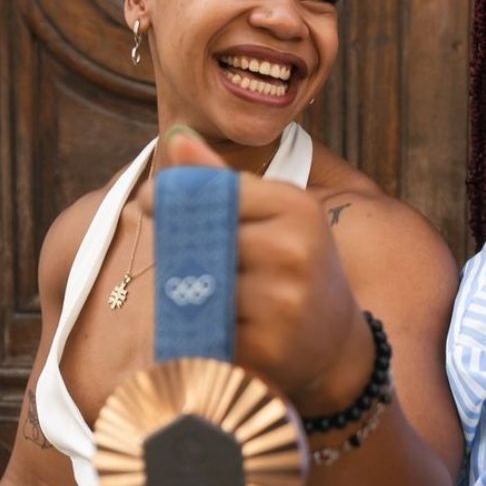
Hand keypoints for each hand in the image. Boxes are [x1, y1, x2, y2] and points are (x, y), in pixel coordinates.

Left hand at [143, 128, 371, 407]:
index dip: (172, 195)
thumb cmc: (295, 269)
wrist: (336, 345)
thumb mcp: (275, 217)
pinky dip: (197, 330)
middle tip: (171, 254)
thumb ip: (222, 181)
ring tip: (201, 295)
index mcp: (297, 207)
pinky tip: (213, 328)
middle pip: (200, 238)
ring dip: (186, 291)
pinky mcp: (266, 348)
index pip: (215, 189)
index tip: (149, 200)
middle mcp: (294, 251)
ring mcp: (283, 303)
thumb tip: (177, 137)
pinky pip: (204, 330)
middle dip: (176, 246)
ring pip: (197, 285)